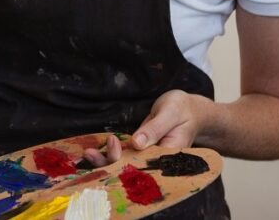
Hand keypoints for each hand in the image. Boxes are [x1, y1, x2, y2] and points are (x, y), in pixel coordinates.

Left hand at [81, 90, 211, 166]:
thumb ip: (154, 129)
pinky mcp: (141, 147)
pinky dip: (110, 153)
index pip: (143, 166)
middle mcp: (155, 159)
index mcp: (167, 156)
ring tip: (88, 152)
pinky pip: (124, 153)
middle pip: (130, 168)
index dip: (124, 161)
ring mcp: (147, 154)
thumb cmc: (183, 109)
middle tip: (90, 152)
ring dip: (106, 160)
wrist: (190, 109)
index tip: (113, 145)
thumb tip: (136, 143)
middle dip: (109, 162)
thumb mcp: (170, 114)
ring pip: (125, 162)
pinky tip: (94, 151)